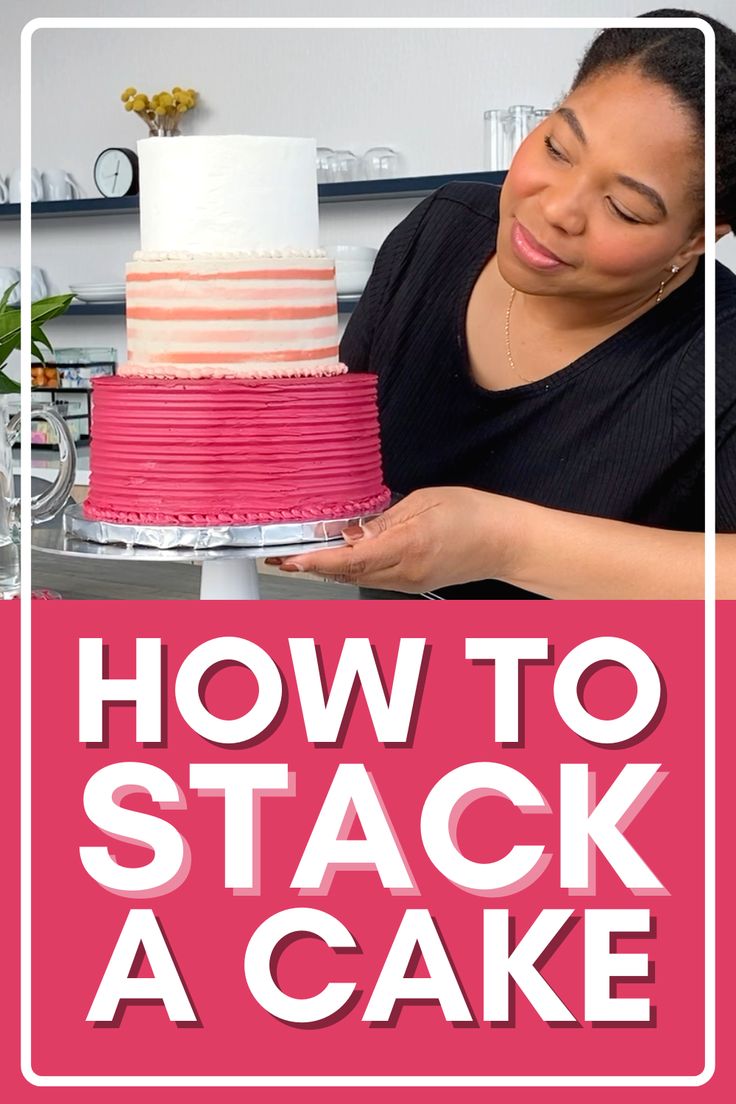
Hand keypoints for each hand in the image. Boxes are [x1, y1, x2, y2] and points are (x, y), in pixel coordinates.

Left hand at [267, 487, 510, 591]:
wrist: (506, 543)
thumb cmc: (474, 515)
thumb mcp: (426, 502)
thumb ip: (386, 521)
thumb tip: (353, 534)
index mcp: (409, 546)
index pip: (352, 559)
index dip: (317, 561)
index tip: (291, 560)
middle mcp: (406, 572)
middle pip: (347, 574)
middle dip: (312, 567)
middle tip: (279, 558)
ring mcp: (409, 583)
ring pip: (358, 579)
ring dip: (327, 570)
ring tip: (299, 558)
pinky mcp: (413, 585)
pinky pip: (373, 579)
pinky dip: (350, 571)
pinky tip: (336, 560)